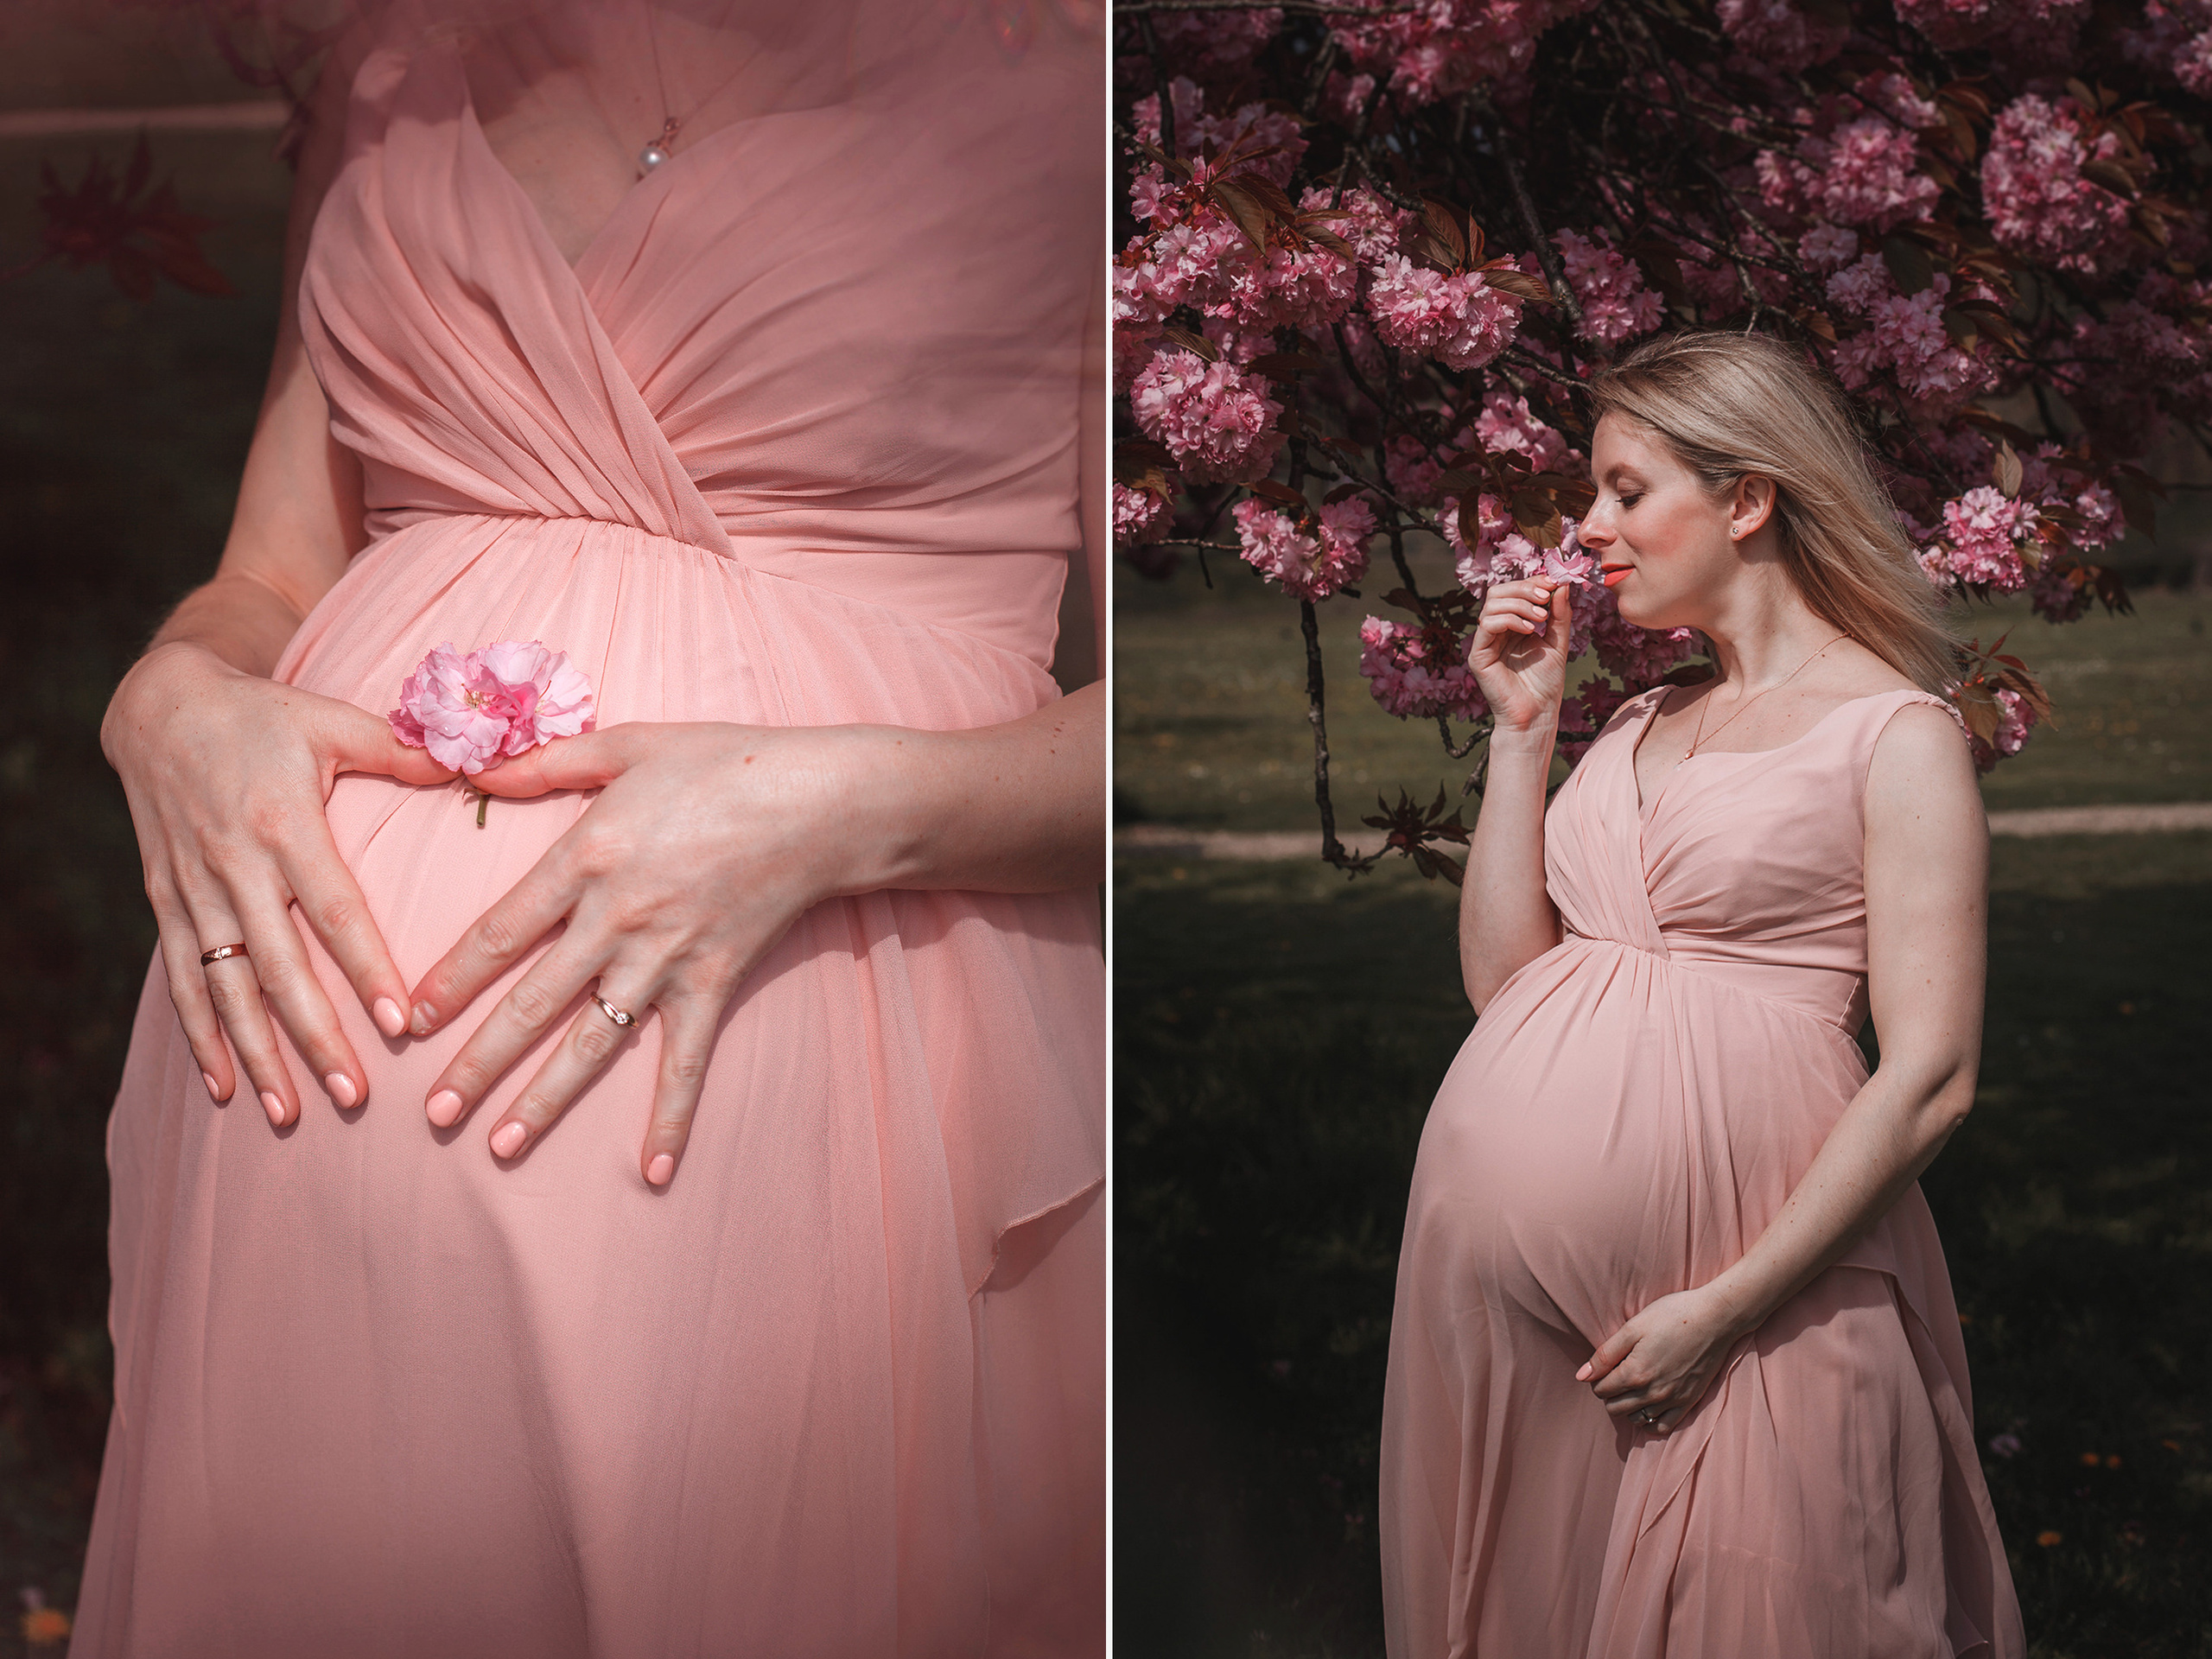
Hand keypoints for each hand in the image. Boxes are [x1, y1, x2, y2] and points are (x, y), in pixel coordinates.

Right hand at [101, 641, 453, 1124]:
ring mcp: (194, 891)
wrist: (159, 707)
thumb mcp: (332, 719)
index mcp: (284, 825)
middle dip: (315, 1036)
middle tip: (354, 1094)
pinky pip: (183, 980)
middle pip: (278, 967)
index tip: (401, 1021)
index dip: (365, 967)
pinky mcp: (167, 904)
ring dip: (257, 1054)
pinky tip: (222, 1086)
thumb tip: (478, 764)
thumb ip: (403, 750)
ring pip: (225, 988)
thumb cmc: (264, 714)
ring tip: (288, 1111)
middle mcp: (234, 866)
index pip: (333, 909)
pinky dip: (200, 1036)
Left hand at [407, 722, 869, 1186]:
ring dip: (542, 1099)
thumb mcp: (629, 745)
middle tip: (431, 1113)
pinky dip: (672, 1118)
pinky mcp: (714, 983)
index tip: (411, 1020)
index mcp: (586, 858)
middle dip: (476, 1062)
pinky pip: (686, 1061)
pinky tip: (653, 1172)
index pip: (499, 932)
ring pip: (592, 1043)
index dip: (450, 980)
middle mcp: (617, 920)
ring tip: (497, 1146)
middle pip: (531, 1003)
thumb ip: (547, 762)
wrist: (820, 802)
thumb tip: (476, 768)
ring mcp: (667, 960)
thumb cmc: (727, 762)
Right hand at [1467, 578, 1570, 734]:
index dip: (1532, 582)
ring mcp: (1485, 642)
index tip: (1555, 581)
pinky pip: (1487, 625)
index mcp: (1513, 625)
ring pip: (1492, 604)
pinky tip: (1529, 630)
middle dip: (1524, 588)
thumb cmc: (1546, 683)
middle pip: (1498, 592)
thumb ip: (1559, 614)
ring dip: (1519, 604)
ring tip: (1541, 618)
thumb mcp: (1558, 641)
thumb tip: (1562, 584)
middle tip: (1545, 596)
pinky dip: (1510, 620)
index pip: (1514, 591)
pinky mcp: (1478, 655)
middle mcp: (1496, 630)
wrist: (1537, 714)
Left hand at [1577, 1284, 1749, 1432]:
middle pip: (1615, 1408)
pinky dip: (1651, 1421)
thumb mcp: (1633, 1328)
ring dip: (1628, 1408)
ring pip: (1636, 1419)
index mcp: (1635, 1373)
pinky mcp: (1689, 1402)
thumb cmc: (1671, 1316)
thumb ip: (1605, 1354)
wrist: (1715, 1318)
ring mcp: (1672, 1400)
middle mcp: (1652, 1393)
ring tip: (1632, 1388)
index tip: (1605, 1366)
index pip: (1601, 1390)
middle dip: (1609, 1394)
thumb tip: (1581, 1376)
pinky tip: (1648, 1405)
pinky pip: (1663, 1427)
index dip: (1597, 1378)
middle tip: (1616, 1375)